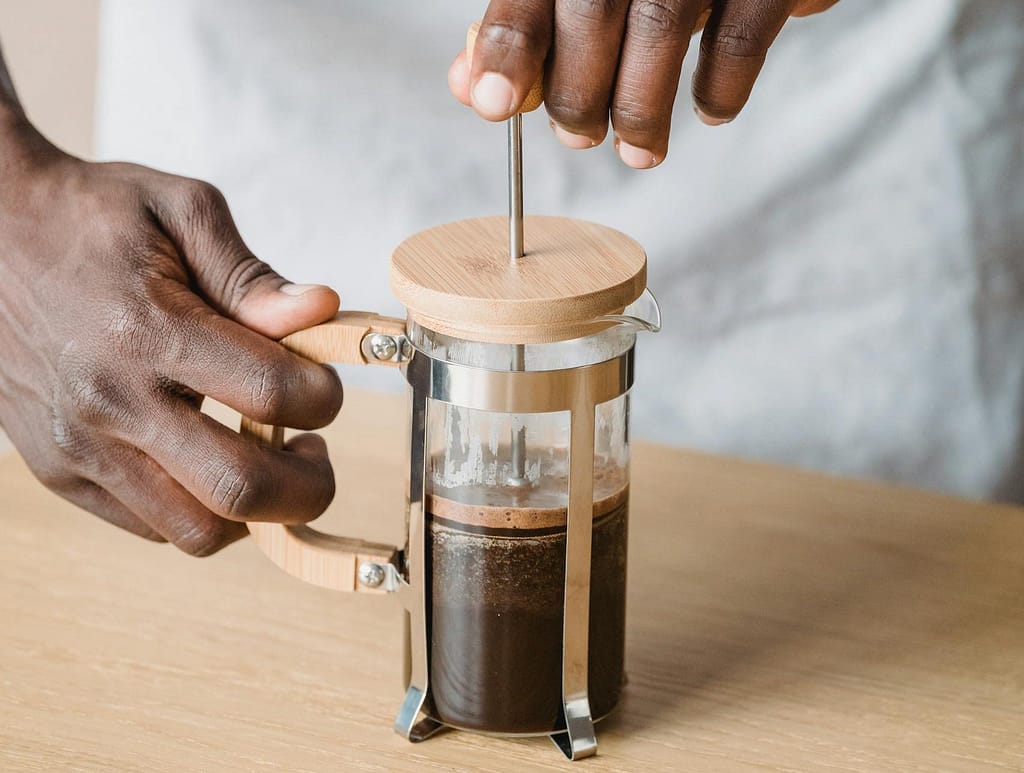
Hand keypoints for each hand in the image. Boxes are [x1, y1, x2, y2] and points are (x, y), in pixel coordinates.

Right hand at [0, 121, 343, 554]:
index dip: (325, 396)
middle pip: (240, 489)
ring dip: (256, 510)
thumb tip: (322, 313)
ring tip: (266, 460)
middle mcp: (110, 401)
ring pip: (196, 531)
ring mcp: (79, 447)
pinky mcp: (60, 471)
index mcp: (148, 329)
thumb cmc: (91, 216)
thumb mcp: (180, 209)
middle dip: (308, 484)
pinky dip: (200, 508)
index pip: (272, 394)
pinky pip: (152, 527)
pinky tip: (209, 459)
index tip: (324, 383)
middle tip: (314, 450)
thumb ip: (252, 274)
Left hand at [448, 0, 838, 167]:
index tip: (493, 106)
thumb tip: (471, 88)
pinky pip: (739, 38)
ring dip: (641, 110)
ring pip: (662, 27)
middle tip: (577, 138)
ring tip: (637, 152)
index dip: (507, 45)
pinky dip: (720, 90)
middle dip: (578, 92)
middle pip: (592, 7)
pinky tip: (708, 112)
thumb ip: (529, 29)